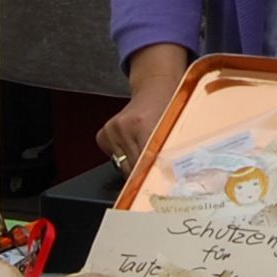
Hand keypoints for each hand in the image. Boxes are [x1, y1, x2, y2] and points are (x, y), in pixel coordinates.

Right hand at [99, 43, 191, 168]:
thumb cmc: (169, 107)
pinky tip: (134, 145)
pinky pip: (114, 159)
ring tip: (146, 154)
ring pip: (122, 166)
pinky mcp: (103, 134)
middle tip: (156, 177)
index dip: (151, 179)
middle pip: (132, 168)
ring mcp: (111, 130)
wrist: (155, 88)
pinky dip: (124, 158)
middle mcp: (123, 127)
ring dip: (134, 166)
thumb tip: (166, 178)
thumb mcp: (173, 128)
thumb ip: (167, 152)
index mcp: (143, 125)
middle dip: (144, 175)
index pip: (144, 164)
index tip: (157, 189)